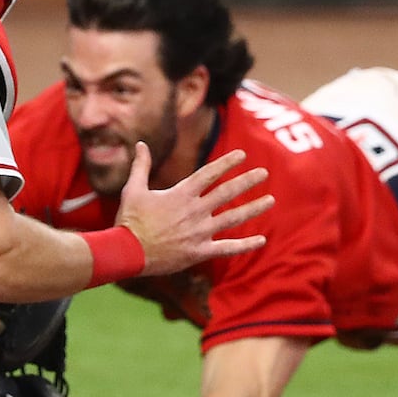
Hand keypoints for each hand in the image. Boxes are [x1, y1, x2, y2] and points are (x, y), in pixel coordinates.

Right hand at [116, 143, 271, 276]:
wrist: (127, 252)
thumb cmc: (129, 220)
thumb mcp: (133, 189)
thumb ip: (141, 166)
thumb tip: (140, 144)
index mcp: (181, 194)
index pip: (209, 173)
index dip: (227, 163)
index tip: (243, 154)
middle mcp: (194, 211)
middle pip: (227, 193)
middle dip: (247, 181)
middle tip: (264, 172)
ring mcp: (198, 232)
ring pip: (232, 218)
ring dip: (253, 208)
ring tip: (270, 200)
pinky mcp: (199, 252)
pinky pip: (227, 248)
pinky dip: (245, 245)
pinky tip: (262, 241)